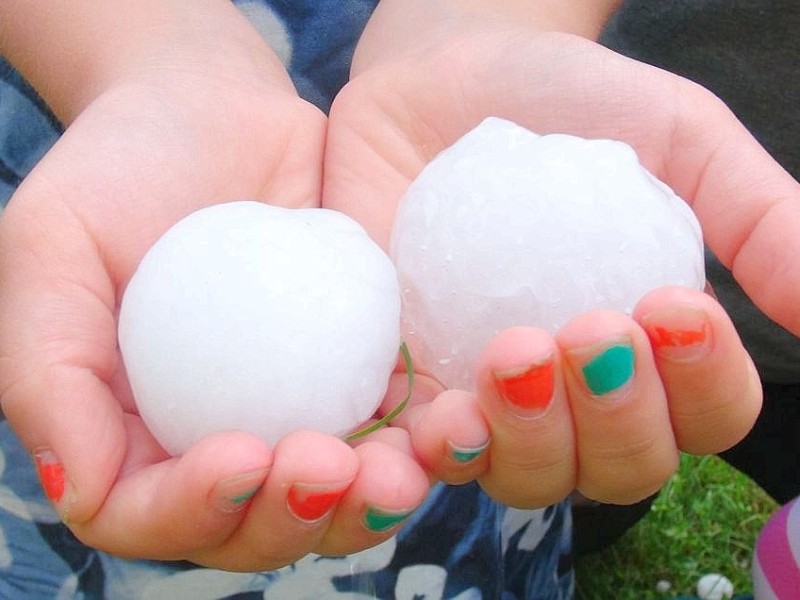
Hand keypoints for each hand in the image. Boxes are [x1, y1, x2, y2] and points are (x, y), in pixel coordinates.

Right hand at [0, 22, 427, 569]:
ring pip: (333, 495)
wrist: (212, 108)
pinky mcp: (354, 367)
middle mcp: (215, 434)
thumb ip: (48, 372)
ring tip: (398, 472)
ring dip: (368, 503)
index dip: (191, 511)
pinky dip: (419, 439)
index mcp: (130, 431)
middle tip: (329, 466)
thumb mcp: (52, 248)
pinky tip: (443, 423)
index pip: (149, 513)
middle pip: (254, 526)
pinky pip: (392, 421)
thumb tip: (77, 490)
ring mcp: (294, 406)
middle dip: (293, 518)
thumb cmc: (120, 169)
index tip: (240, 456)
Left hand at [322, 12, 796, 505]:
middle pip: (613, 470)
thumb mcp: (680, 140)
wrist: (446, 79)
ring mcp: (486, 397)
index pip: (700, 414)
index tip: (674, 308)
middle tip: (590, 332)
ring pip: (520, 475)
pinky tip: (438, 421)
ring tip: (516, 356)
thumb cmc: (572, 106)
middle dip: (615, 421)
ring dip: (528, 441)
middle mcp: (573, 396)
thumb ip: (753, 217)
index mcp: (651, 352)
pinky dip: (430, 457)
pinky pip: (418, 450)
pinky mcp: (410, 381)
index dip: (702, 388)